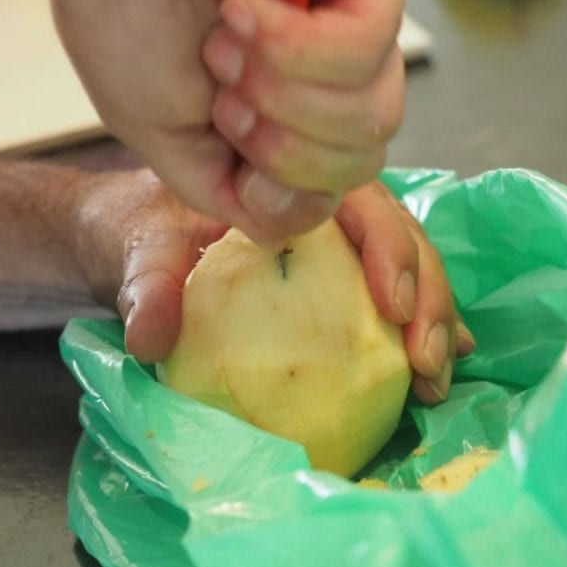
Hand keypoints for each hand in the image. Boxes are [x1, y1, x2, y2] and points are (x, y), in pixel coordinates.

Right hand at [44, 0, 406, 244]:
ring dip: (282, 91)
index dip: (285, 196)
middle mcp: (323, 84)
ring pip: (370, 119)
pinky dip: (295, 43)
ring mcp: (352, 31)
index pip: (328, 196)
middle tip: (224, 91)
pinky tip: (245, 7)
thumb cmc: (122, 8)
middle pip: (358, 165)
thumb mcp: (163, 136)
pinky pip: (365, 53)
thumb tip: (285, 229)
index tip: (233, 150)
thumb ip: (227, 195)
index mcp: (278, 123)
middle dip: (283, 146)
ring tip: (228, 39)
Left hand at [75, 172, 473, 402]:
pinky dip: (417, 332)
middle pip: (401, 241)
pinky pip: (387, 305)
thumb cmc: (137, 231)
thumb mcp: (136, 251)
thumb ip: (145, 286)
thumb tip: (151, 338)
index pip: (361, 205)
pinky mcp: (334, 287)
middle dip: (428, 298)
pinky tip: (436, 368)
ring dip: (433, 324)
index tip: (394, 309)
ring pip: (408, 272)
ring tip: (437, 380)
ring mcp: (337, 252)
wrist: (129, 242)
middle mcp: (327, 212)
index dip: (391, 251)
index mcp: (290, 186)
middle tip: (429, 361)